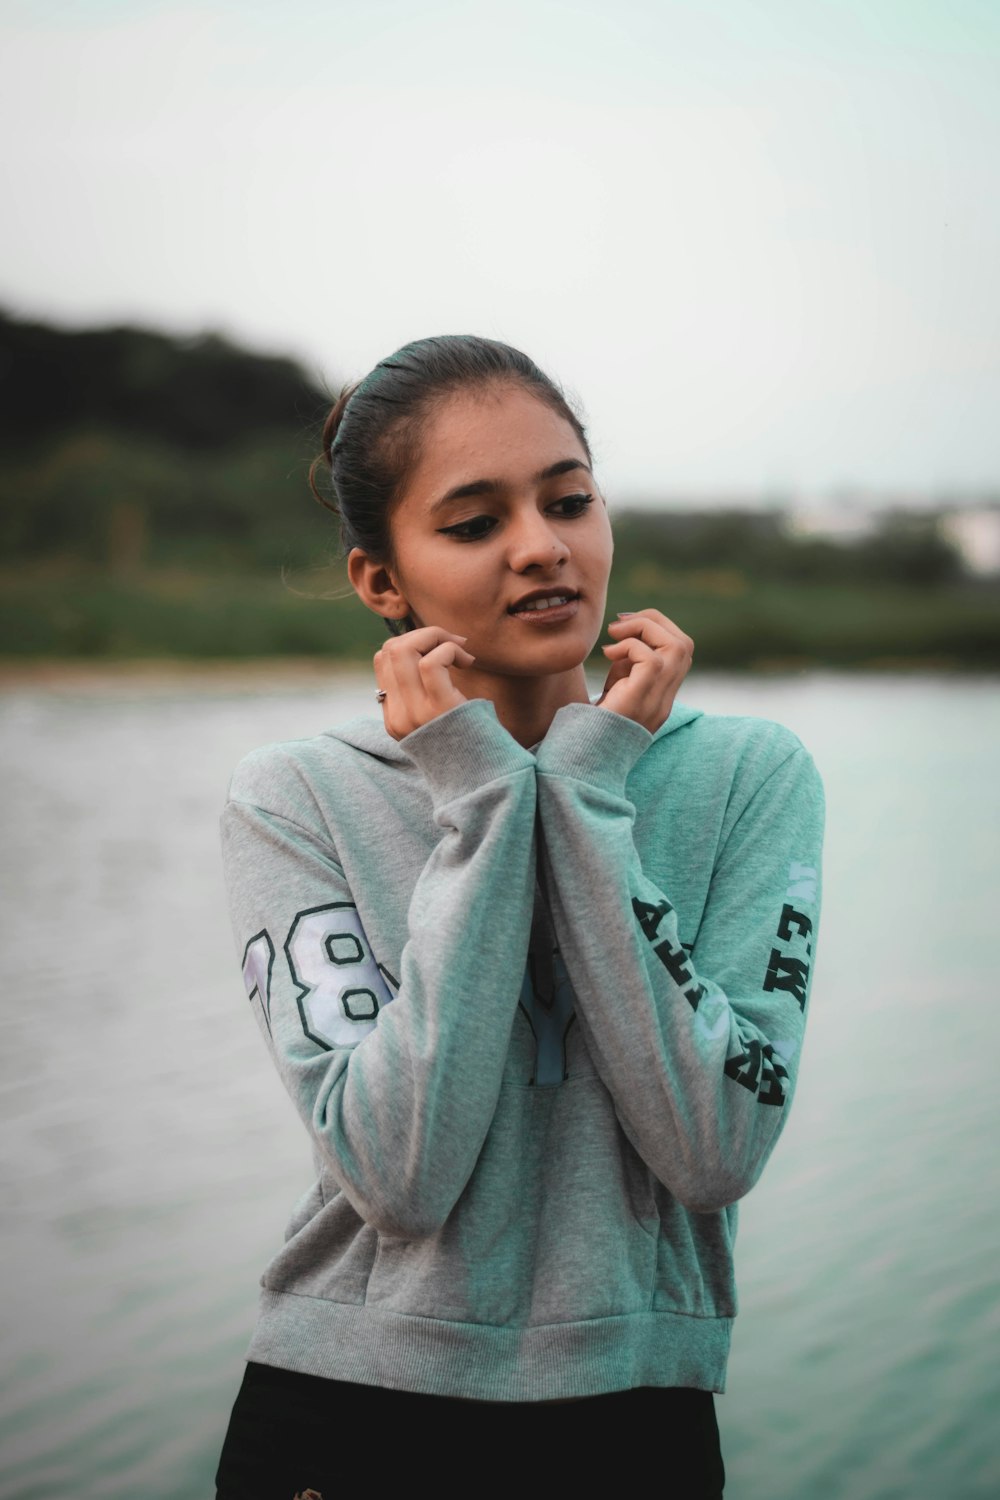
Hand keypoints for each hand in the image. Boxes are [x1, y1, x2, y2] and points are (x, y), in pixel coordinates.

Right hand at [374, 627, 476, 739]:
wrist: (490, 777)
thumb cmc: (474, 743)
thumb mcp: (440, 720)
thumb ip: (424, 694)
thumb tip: (426, 650)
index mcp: (394, 718)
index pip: (383, 661)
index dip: (411, 644)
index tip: (441, 652)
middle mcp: (398, 717)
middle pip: (389, 650)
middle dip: (423, 634)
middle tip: (452, 644)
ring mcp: (415, 714)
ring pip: (403, 650)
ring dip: (436, 637)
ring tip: (461, 652)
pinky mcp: (439, 709)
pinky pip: (433, 661)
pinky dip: (450, 649)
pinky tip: (468, 661)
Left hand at [595, 609, 693, 732]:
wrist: (581, 758)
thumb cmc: (590, 725)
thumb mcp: (615, 689)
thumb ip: (626, 665)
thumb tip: (625, 633)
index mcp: (661, 695)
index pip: (680, 652)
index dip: (658, 629)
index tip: (625, 627)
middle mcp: (665, 698)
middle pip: (684, 644)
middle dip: (654, 621)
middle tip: (620, 624)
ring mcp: (658, 700)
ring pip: (677, 646)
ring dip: (644, 628)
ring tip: (614, 635)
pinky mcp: (642, 699)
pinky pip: (651, 658)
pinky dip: (629, 645)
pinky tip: (607, 654)